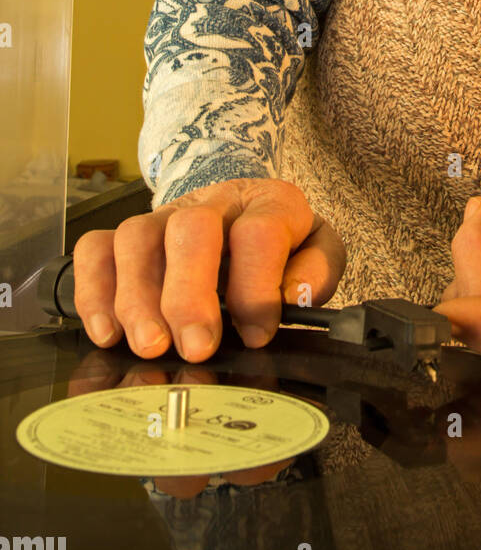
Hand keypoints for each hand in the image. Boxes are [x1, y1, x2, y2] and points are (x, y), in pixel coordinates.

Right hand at [72, 178, 345, 362]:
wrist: (243, 209)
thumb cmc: (281, 244)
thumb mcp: (316, 249)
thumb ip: (316, 271)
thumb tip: (295, 296)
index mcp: (269, 203)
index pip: (259, 232)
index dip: (257, 287)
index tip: (257, 334)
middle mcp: (213, 203)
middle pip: (191, 230)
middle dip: (190, 295)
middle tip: (196, 346)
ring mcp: (164, 215)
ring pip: (137, 238)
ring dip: (138, 298)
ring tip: (150, 345)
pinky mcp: (126, 234)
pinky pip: (96, 250)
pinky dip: (95, 291)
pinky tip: (107, 331)